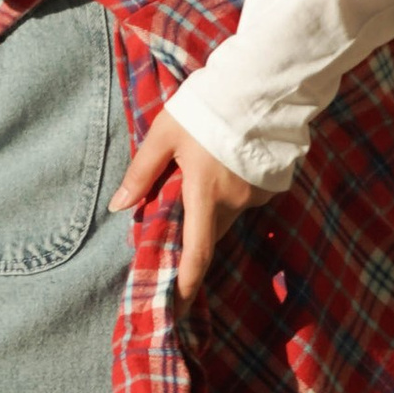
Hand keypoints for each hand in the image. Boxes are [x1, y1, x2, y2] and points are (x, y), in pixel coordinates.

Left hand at [111, 106, 264, 307]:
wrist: (263, 83)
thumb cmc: (207, 106)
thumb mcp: (165, 134)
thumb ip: (142, 172)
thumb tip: (120, 207)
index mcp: (205, 194)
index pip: (197, 253)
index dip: (186, 285)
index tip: (177, 309)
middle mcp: (235, 201)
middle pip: (209, 231)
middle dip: (193, 231)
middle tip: (179, 207)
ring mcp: (258, 194)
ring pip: (227, 212)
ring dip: (212, 203)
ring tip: (207, 165)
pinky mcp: (273, 183)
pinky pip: (246, 196)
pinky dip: (233, 188)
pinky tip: (228, 159)